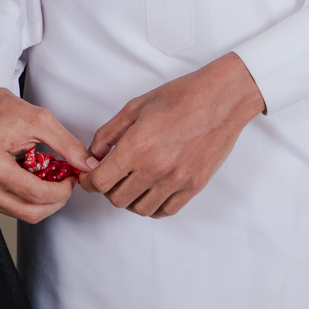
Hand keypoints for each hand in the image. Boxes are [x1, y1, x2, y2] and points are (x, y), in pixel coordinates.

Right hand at [0, 86, 95, 223]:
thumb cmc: (3, 111)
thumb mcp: (40, 120)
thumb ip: (67, 144)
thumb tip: (87, 165)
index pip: (36, 194)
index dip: (62, 191)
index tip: (72, 178)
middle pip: (30, 211)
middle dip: (56, 200)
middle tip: (66, 183)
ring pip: (23, 214)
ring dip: (44, 202)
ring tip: (51, 181)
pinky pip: (12, 209)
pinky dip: (29, 200)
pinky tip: (34, 182)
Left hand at [81, 53, 265, 217]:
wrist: (220, 100)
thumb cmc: (180, 97)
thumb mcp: (135, 107)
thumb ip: (109, 133)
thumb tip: (94, 155)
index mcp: (136, 147)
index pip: (101, 182)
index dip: (89, 182)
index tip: (89, 178)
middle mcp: (154, 169)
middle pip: (117, 199)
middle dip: (108, 189)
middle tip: (112, 176)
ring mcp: (176, 181)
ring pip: (141, 209)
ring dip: (131, 199)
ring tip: (133, 182)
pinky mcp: (193, 187)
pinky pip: (166, 210)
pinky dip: (154, 205)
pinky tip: (152, 191)